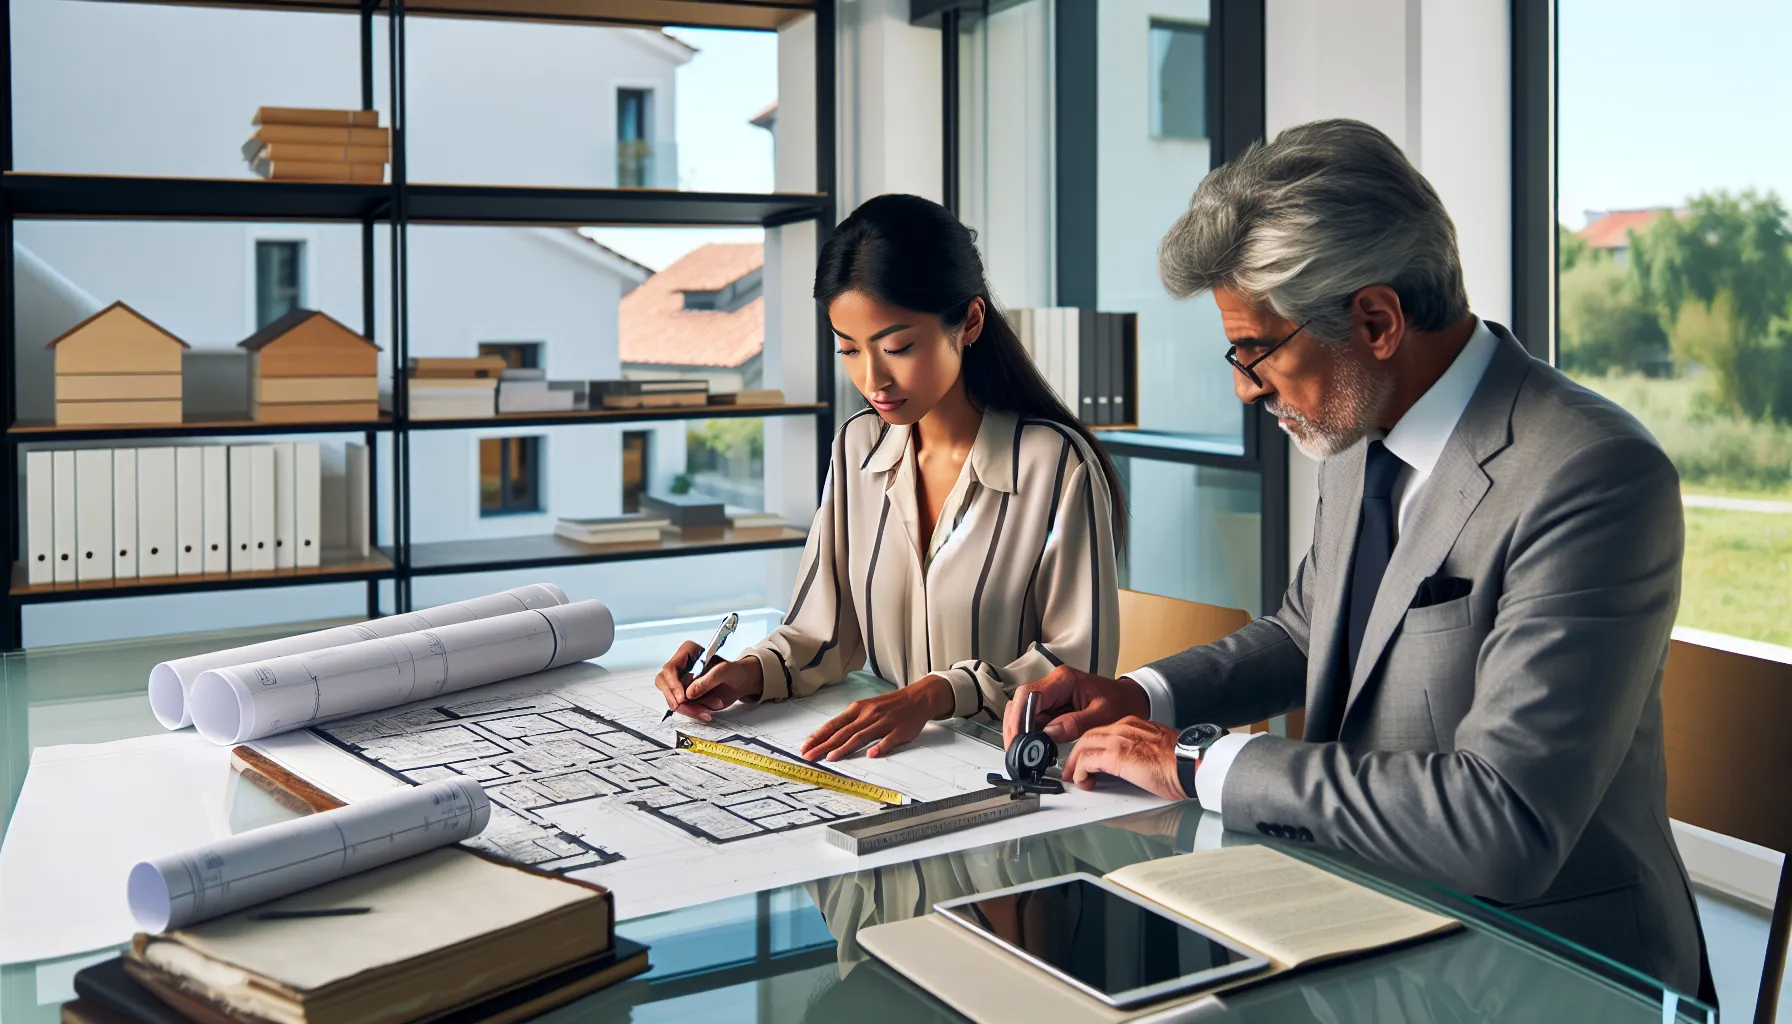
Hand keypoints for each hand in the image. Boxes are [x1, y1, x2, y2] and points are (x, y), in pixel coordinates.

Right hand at [654, 643, 762, 721]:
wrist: (739, 683)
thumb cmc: (734, 671)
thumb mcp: (725, 671)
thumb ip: (707, 680)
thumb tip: (688, 693)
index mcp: (687, 652)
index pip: (670, 668)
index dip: (673, 684)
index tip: (683, 697)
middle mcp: (680, 667)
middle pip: (665, 684)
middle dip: (675, 699)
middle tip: (686, 706)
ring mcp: (680, 682)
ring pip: (673, 699)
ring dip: (689, 708)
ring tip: (708, 710)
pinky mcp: (685, 696)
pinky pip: (682, 707)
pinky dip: (694, 712)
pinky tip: (707, 712)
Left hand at [800, 675, 953, 760]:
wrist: (917, 698)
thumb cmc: (888, 705)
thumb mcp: (866, 707)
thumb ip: (850, 721)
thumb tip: (829, 735)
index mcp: (858, 709)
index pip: (834, 724)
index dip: (819, 736)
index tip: (805, 747)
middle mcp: (868, 715)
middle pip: (843, 732)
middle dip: (824, 745)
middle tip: (810, 756)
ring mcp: (884, 723)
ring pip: (861, 736)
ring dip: (845, 748)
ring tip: (831, 758)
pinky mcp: (899, 731)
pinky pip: (888, 740)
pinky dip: (879, 747)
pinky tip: (870, 755)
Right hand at [1004, 666, 1150, 746]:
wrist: (1133, 700)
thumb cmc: (1122, 703)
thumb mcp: (1103, 716)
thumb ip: (1075, 724)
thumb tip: (1049, 732)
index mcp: (1064, 680)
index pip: (1029, 694)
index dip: (1019, 717)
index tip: (1019, 739)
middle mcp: (1054, 684)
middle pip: (1021, 702)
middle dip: (1015, 727)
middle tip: (1016, 752)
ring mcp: (1052, 696)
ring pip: (1023, 711)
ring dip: (1020, 732)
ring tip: (1023, 753)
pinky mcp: (1053, 707)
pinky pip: (1034, 719)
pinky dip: (1030, 734)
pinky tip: (1033, 749)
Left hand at [1061, 716, 1186, 800]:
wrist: (1194, 763)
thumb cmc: (1184, 762)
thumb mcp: (1158, 751)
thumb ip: (1142, 753)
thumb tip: (1133, 767)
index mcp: (1136, 725)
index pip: (1105, 731)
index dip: (1092, 746)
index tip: (1088, 760)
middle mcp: (1125, 727)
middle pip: (1090, 735)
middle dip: (1077, 754)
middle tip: (1073, 770)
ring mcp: (1119, 739)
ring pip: (1084, 745)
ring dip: (1076, 763)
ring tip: (1075, 778)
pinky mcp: (1116, 755)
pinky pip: (1087, 761)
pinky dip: (1081, 772)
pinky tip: (1084, 782)